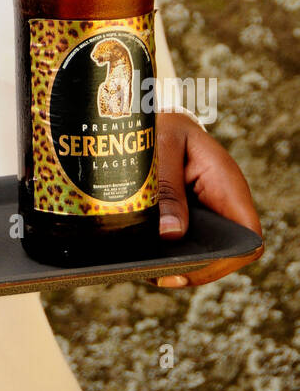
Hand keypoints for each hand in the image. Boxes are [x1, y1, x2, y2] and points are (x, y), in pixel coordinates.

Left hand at [153, 110, 263, 288]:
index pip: (249, 237)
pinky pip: (183, 240)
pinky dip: (165, 250)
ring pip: (202, 250)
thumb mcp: (163, 146)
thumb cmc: (164, 125)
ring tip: (144, 268)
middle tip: (158, 274)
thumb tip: (171, 233)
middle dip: (196, 268)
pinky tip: (140, 254)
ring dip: (177, 262)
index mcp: (227, 185)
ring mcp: (206, 211)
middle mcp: (222, 203)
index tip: (192, 268)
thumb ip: (168, 187)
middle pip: (225, 252)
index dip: (227, 260)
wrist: (155, 117)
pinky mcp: (186, 214)